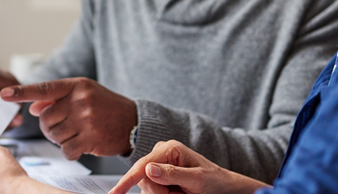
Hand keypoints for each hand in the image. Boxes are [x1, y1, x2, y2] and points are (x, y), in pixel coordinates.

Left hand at [0, 77, 137, 159]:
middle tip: (62, 127)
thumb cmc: (104, 106)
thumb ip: (57, 98)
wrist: (133, 121)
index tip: (4, 94)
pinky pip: (66, 150)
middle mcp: (80, 100)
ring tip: (74, 134)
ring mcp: (86, 120)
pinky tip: (80, 144)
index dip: (22, 92)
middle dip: (48, 127)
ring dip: (59, 139)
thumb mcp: (83, 94)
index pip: (44, 89)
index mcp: (76, 86)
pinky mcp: (91, 139)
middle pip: (45, 119)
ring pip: (54, 135)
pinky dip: (69, 151)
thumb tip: (32, 107)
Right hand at [109, 140, 267, 193]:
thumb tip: (149, 169)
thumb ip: (172, 174)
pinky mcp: (158, 174)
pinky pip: (151, 189)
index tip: (115, 193)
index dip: (127, 181)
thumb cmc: (213, 180)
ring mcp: (158, 164)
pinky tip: (175, 193)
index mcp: (170, 149)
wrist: (223, 186)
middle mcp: (161, 153)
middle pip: (143, 179)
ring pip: (146, 186)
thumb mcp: (196, 179)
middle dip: (158, 192)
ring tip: (180, 193)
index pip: (142, 166)